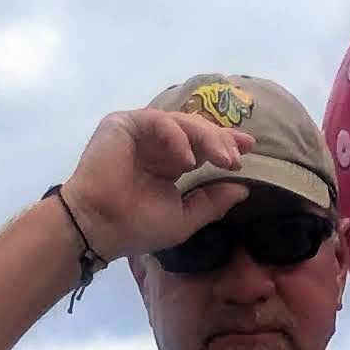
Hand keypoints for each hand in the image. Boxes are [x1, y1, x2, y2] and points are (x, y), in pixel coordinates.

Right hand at [65, 104, 248, 264]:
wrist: (99, 228)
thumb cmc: (136, 227)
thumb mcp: (185, 217)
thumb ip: (213, 202)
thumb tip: (244, 189)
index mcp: (169, 163)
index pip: (202, 146)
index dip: (225, 143)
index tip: (249, 148)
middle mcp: (156, 145)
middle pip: (196, 130)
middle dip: (221, 140)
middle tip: (237, 158)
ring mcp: (140, 132)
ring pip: (181, 122)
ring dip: (207, 138)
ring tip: (224, 159)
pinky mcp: (123, 124)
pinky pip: (159, 121)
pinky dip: (177, 138)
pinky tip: (189, 160)